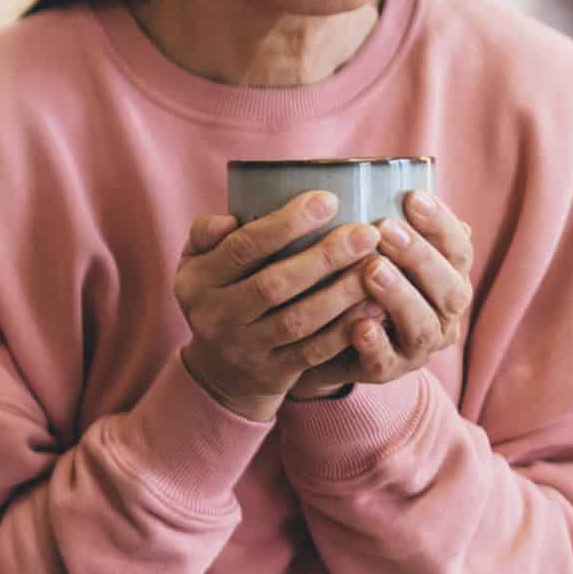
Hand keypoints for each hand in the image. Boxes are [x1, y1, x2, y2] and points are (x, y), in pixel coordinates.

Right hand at [176, 194, 387, 422]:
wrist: (219, 369)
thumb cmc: (218, 294)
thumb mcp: (196, 262)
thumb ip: (207, 233)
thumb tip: (231, 219)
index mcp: (197, 281)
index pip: (243, 248)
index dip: (285, 224)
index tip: (328, 200)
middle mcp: (216, 316)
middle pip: (274, 285)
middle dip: (324, 257)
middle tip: (366, 233)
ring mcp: (245, 348)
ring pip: (298, 320)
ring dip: (341, 293)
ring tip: (377, 266)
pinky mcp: (273, 373)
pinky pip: (314, 352)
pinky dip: (345, 330)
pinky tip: (374, 307)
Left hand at [326, 189, 474, 389]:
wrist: (322, 339)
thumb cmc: (355, 281)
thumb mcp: (374, 249)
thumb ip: (390, 225)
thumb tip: (407, 182)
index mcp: (447, 280)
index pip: (458, 251)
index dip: (440, 224)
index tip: (412, 197)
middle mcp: (442, 315)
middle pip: (449, 289)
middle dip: (420, 258)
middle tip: (386, 229)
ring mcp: (417, 348)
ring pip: (422, 326)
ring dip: (399, 296)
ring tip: (371, 270)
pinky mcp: (385, 372)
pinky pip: (384, 363)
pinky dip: (374, 344)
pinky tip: (358, 324)